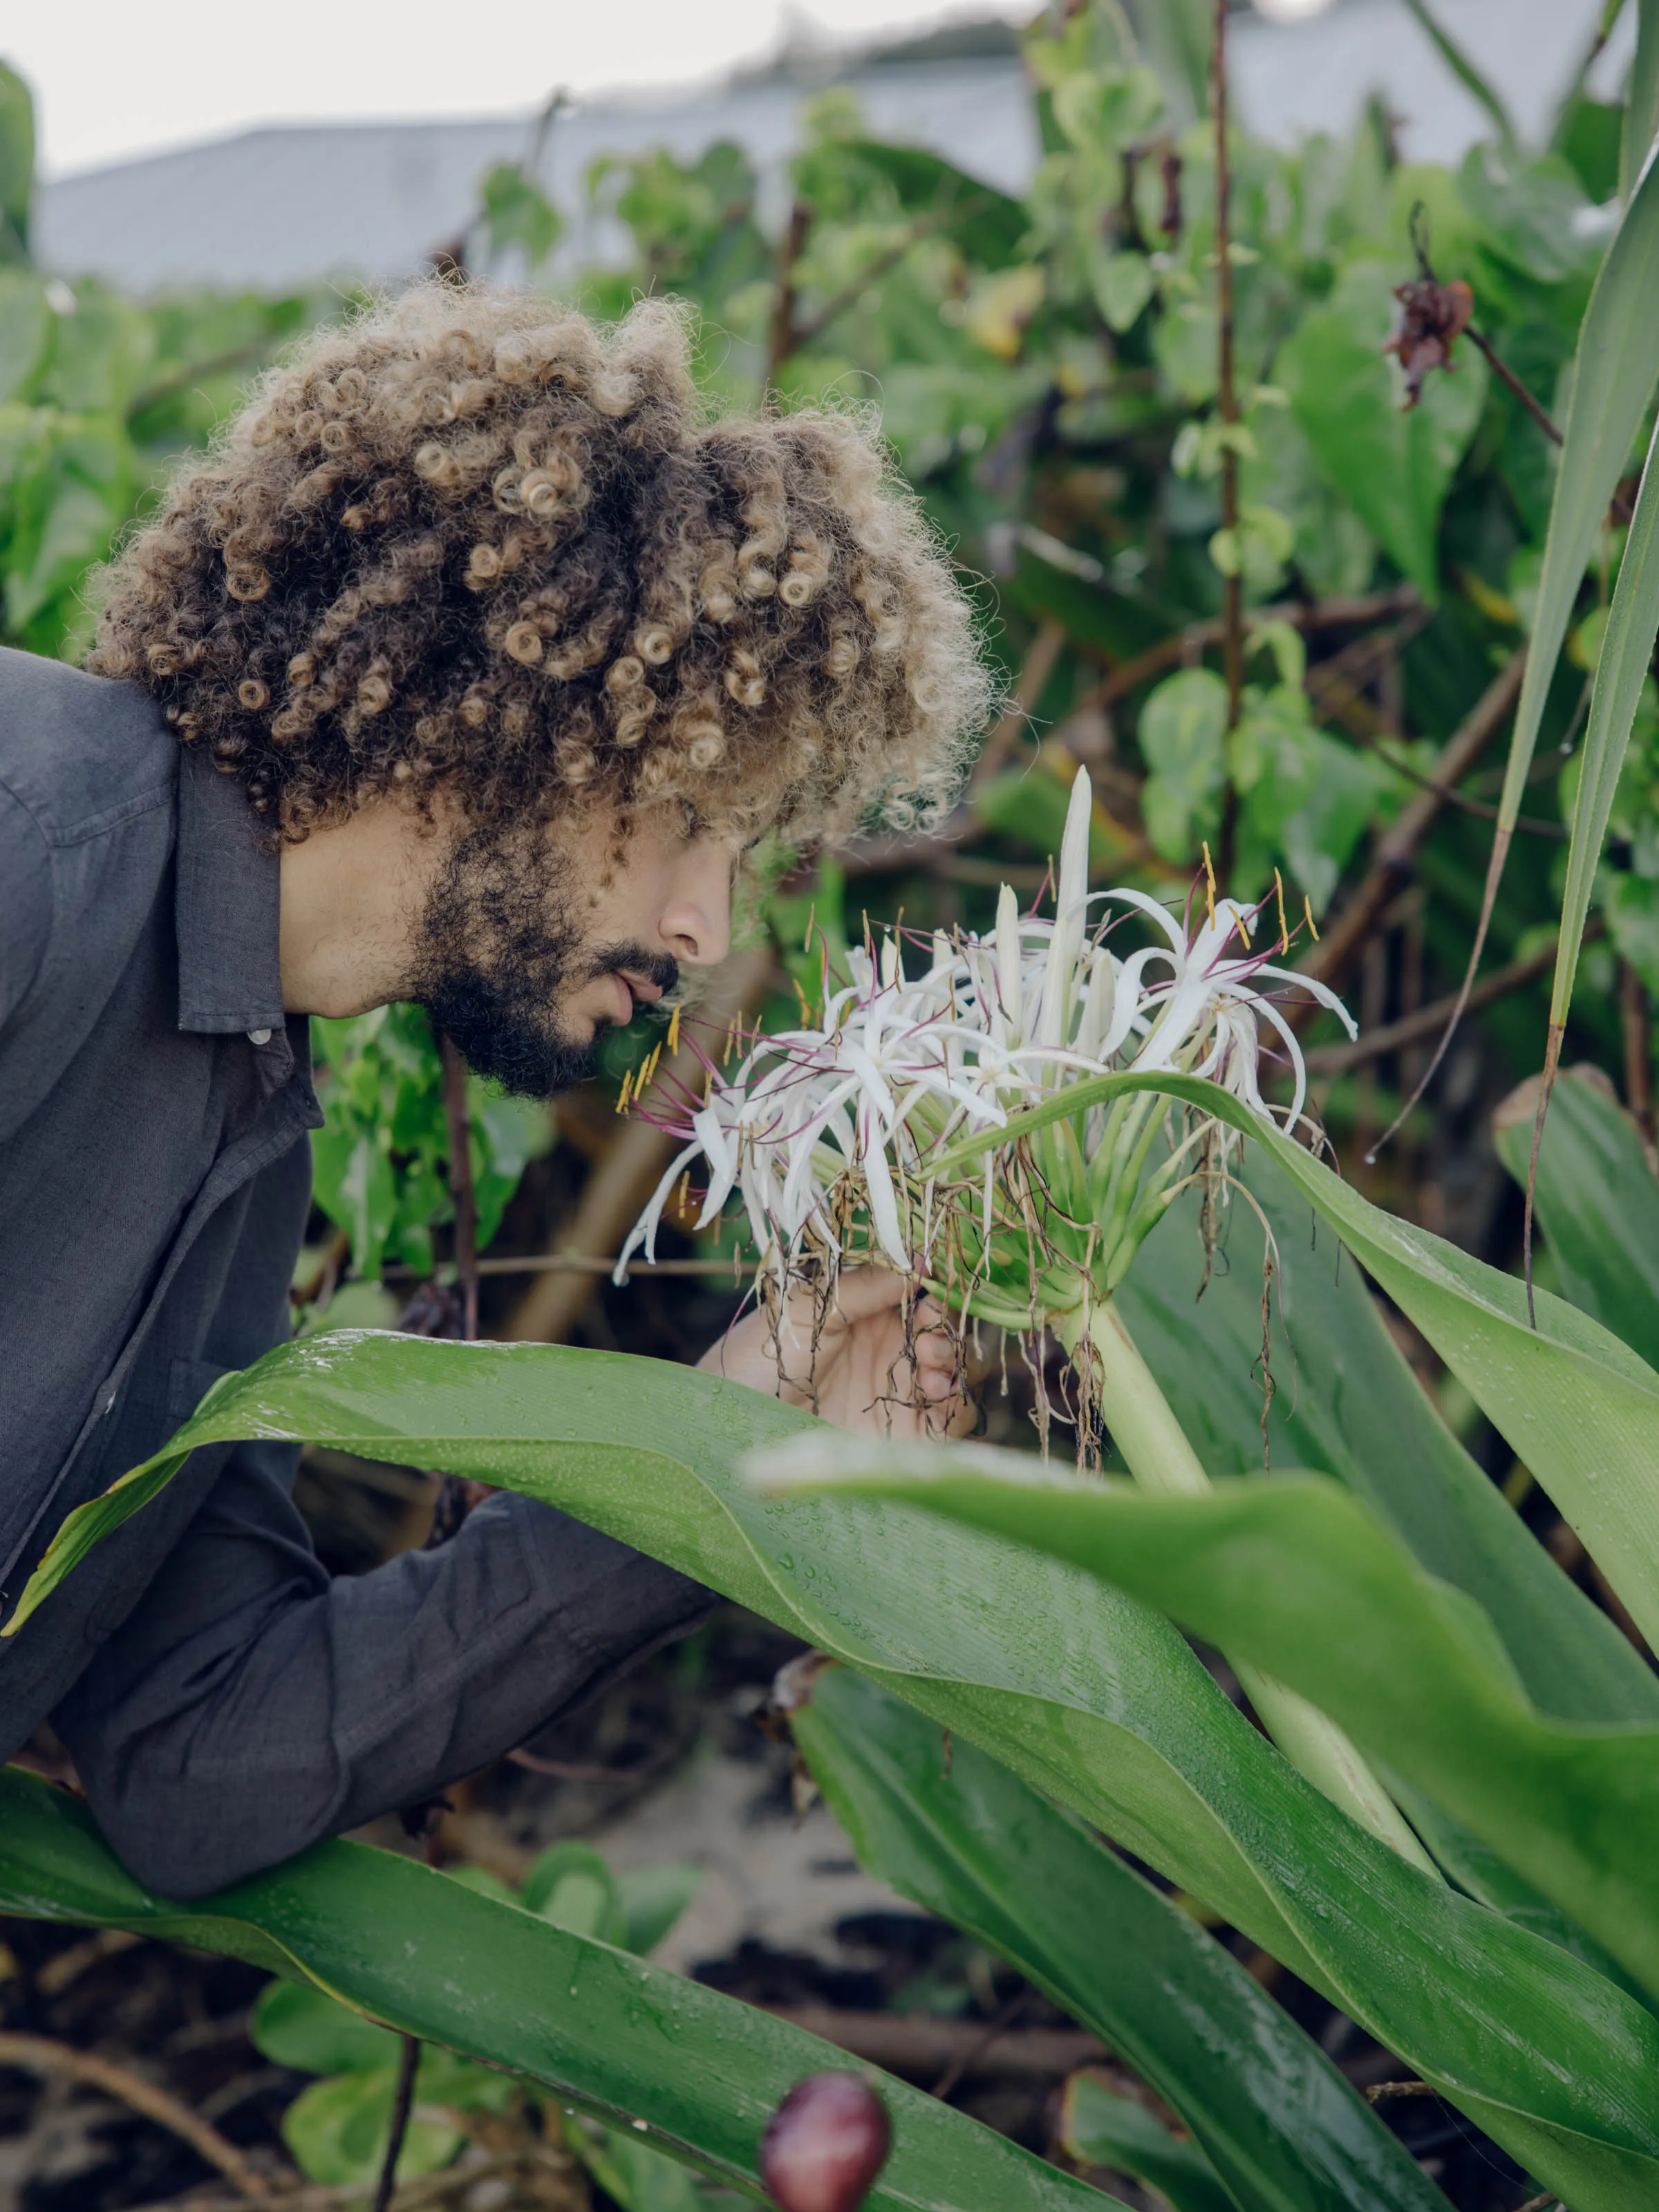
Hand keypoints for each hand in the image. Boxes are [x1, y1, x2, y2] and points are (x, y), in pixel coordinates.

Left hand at [697, 1269, 975, 1438]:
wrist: (728, 1423)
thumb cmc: (754, 1357)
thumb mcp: (807, 1309)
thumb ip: (863, 1286)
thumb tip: (918, 1259)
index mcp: (865, 1310)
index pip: (919, 1292)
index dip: (934, 1287)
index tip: (932, 1286)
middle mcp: (886, 1348)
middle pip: (945, 1331)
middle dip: (947, 1327)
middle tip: (928, 1332)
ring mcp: (896, 1391)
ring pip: (956, 1371)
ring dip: (955, 1361)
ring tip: (930, 1365)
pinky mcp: (902, 1435)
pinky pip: (950, 1419)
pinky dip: (956, 1403)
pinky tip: (934, 1394)